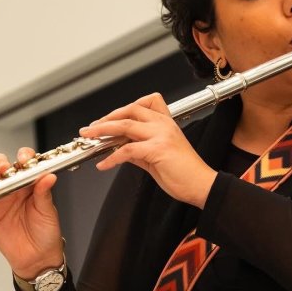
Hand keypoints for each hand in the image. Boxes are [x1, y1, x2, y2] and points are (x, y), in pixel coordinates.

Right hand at [0, 147, 63, 278]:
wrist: (36, 258)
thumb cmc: (46, 234)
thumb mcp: (48, 212)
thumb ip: (44, 194)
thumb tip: (49, 176)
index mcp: (30, 186)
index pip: (25, 165)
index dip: (23, 158)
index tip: (24, 160)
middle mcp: (13, 189)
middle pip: (1, 167)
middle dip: (0, 163)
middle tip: (3, 169)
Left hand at [79, 93, 217, 207]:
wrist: (202, 186)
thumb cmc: (185, 174)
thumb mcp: (157, 158)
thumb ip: (139, 150)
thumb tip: (119, 149)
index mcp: (166, 124)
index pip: (143, 104)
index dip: (122, 110)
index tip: (107, 120)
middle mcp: (164, 125)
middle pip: (129, 111)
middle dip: (106, 118)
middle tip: (90, 128)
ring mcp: (161, 136)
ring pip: (125, 126)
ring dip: (103, 131)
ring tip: (89, 137)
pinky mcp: (158, 150)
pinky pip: (127, 150)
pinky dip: (112, 158)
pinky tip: (104, 165)